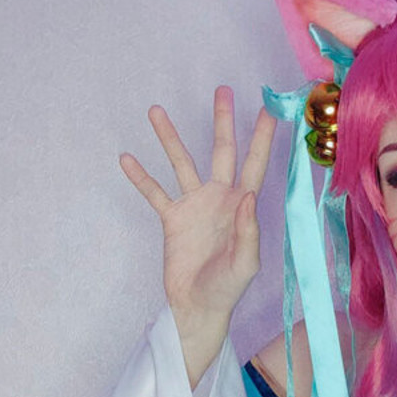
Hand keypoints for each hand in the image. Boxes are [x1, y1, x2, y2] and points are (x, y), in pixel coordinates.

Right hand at [121, 88, 275, 382]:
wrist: (198, 307)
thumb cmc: (228, 288)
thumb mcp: (246, 263)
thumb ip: (249, 230)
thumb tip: (249, 194)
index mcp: (243, 205)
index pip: (255, 164)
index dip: (262, 139)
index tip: (269, 110)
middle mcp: (219, 198)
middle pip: (221, 151)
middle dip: (223, 121)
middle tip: (223, 89)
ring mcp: (194, 205)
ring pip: (181, 163)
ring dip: (169, 138)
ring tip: (155, 111)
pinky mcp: (172, 219)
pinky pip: (154, 193)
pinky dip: (141, 177)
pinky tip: (127, 158)